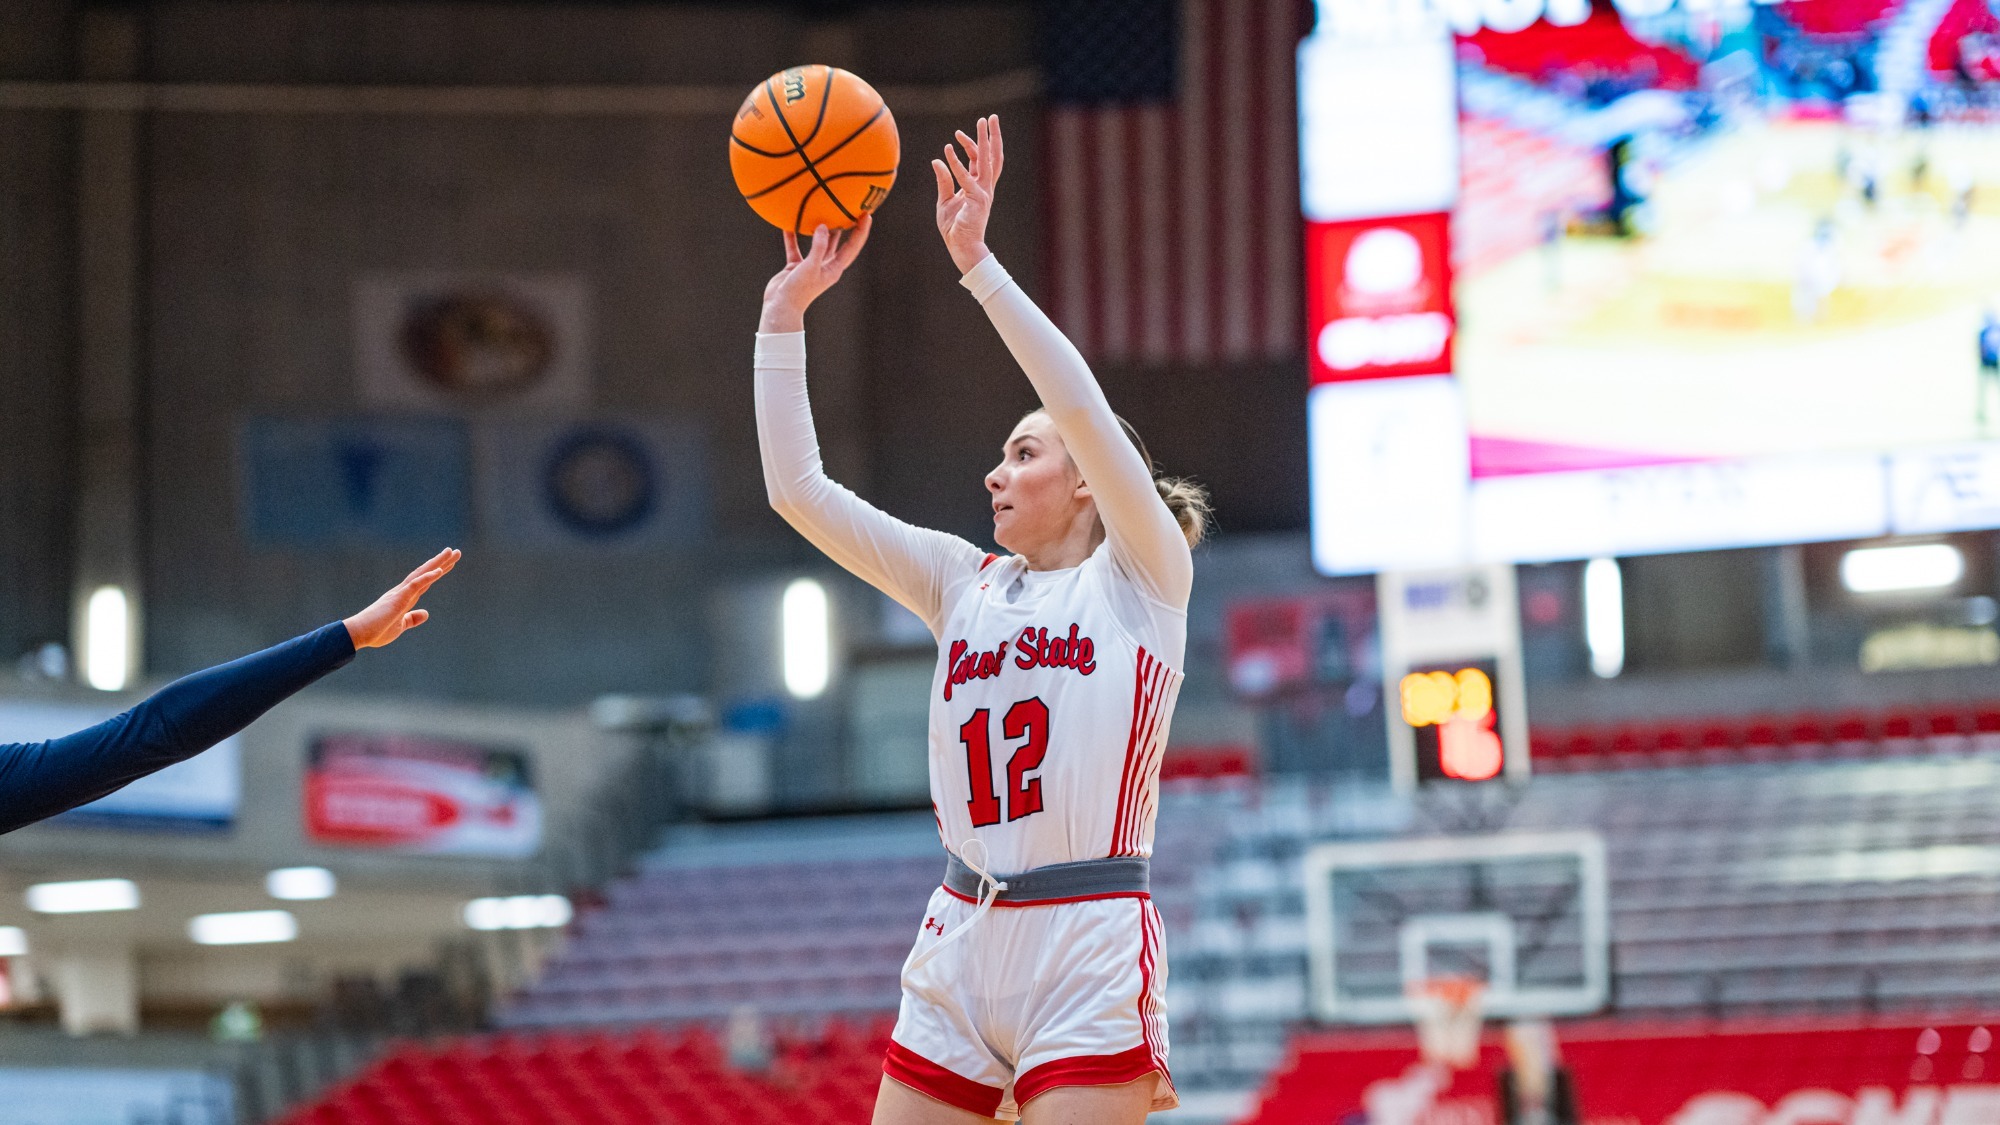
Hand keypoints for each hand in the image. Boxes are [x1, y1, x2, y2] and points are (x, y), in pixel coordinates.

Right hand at [343, 548, 459, 649]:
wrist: (359, 634)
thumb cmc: (377, 631)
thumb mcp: (401, 626)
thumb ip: (412, 618)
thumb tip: (426, 614)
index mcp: (404, 598)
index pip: (424, 582)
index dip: (437, 572)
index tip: (449, 563)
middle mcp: (403, 591)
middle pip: (425, 573)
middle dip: (441, 562)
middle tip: (456, 551)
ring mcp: (400, 593)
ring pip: (422, 574)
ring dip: (437, 563)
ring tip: (451, 552)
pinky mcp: (398, 599)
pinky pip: (415, 585)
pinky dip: (427, 577)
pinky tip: (439, 571)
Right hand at [759, 217, 872, 333]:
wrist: (780, 307)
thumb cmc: (798, 291)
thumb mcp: (810, 267)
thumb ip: (818, 247)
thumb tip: (823, 226)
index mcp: (834, 269)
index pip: (852, 247)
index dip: (861, 231)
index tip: (866, 215)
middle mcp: (825, 266)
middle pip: (839, 243)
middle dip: (845, 228)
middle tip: (848, 210)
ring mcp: (811, 266)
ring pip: (818, 244)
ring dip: (820, 230)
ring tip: (822, 212)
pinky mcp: (797, 266)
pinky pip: (795, 248)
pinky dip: (792, 237)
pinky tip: (788, 224)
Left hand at [933, 114, 1003, 274]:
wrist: (961, 247)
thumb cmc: (954, 228)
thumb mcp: (945, 200)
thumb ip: (943, 180)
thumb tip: (937, 161)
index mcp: (978, 187)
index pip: (979, 161)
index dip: (972, 145)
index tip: (959, 133)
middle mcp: (984, 187)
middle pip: (992, 156)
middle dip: (992, 136)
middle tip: (992, 117)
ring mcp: (982, 193)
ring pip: (987, 161)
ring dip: (984, 141)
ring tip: (982, 123)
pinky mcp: (976, 200)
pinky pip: (965, 178)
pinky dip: (956, 163)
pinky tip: (947, 149)